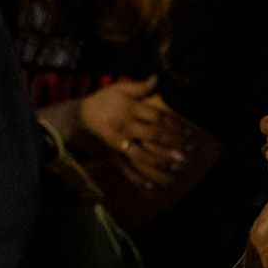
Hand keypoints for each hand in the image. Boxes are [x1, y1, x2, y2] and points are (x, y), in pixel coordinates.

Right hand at [79, 77, 193, 187]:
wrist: (77, 118)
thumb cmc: (101, 101)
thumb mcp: (118, 88)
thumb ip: (139, 86)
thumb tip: (158, 79)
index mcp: (129, 109)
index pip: (156, 116)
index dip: (174, 124)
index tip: (188, 131)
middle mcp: (125, 126)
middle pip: (153, 135)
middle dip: (173, 143)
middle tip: (191, 151)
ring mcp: (118, 143)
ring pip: (141, 154)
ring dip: (160, 161)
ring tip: (178, 166)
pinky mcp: (111, 156)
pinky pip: (124, 170)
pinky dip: (138, 180)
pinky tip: (153, 188)